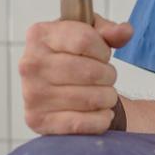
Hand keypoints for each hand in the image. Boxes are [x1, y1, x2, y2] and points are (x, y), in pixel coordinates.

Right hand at [18, 14, 133, 134]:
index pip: (84, 40)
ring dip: (108, 97)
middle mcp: (30, 65)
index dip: (103, 50)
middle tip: (107, 77)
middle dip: (109, 76)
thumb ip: (109, 31)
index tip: (103, 55)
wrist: (53, 83)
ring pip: (91, 98)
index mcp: (40, 35)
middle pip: (90, 72)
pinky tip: (101, 112)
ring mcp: (32, 94)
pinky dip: (100, 119)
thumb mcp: (90, 33)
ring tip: (103, 93)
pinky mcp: (38, 120)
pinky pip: (81, 124)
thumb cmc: (73, 54)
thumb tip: (124, 32)